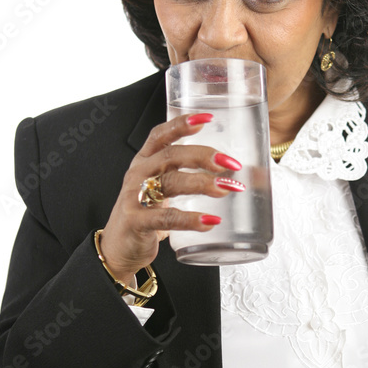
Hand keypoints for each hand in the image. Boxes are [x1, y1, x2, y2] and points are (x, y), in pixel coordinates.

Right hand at [98, 112, 243, 281]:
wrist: (119, 249)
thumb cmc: (147, 216)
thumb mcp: (166, 192)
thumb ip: (194, 179)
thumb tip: (247, 177)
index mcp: (145, 161)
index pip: (160, 135)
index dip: (182, 124)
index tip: (208, 118)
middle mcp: (138, 174)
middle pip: (170, 155)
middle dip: (202, 155)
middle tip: (229, 163)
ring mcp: (134, 198)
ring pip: (170, 183)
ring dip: (201, 183)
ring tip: (227, 189)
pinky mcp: (136, 222)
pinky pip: (166, 218)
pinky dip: (190, 219)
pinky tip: (210, 221)